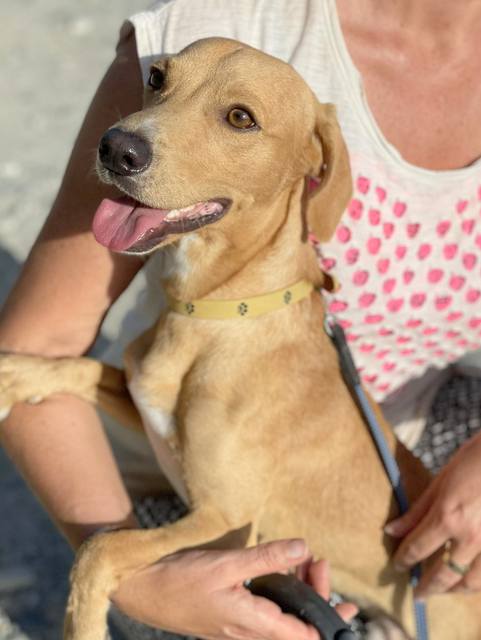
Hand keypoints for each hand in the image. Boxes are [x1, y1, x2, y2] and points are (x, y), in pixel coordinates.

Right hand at [112, 539, 356, 639]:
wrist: (142, 590)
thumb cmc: (181, 580)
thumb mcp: (227, 564)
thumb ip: (266, 557)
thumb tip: (304, 546)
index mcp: (254, 625)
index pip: (306, 637)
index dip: (328, 619)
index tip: (341, 595)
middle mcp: (250, 634)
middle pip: (297, 629)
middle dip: (317, 598)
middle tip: (319, 563)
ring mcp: (239, 628)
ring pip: (282, 620)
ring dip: (299, 594)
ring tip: (306, 562)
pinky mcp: (231, 618)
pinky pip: (266, 612)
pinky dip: (281, 593)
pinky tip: (281, 573)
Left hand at [385, 432, 480, 597]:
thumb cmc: (473, 461)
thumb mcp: (440, 482)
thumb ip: (417, 511)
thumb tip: (391, 530)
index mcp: (448, 517)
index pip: (418, 548)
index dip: (404, 560)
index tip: (397, 566)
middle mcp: (470, 536)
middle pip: (445, 574)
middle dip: (429, 588)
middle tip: (418, 595)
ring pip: (472, 582)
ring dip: (455, 590)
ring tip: (443, 590)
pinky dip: (477, 582)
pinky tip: (468, 579)